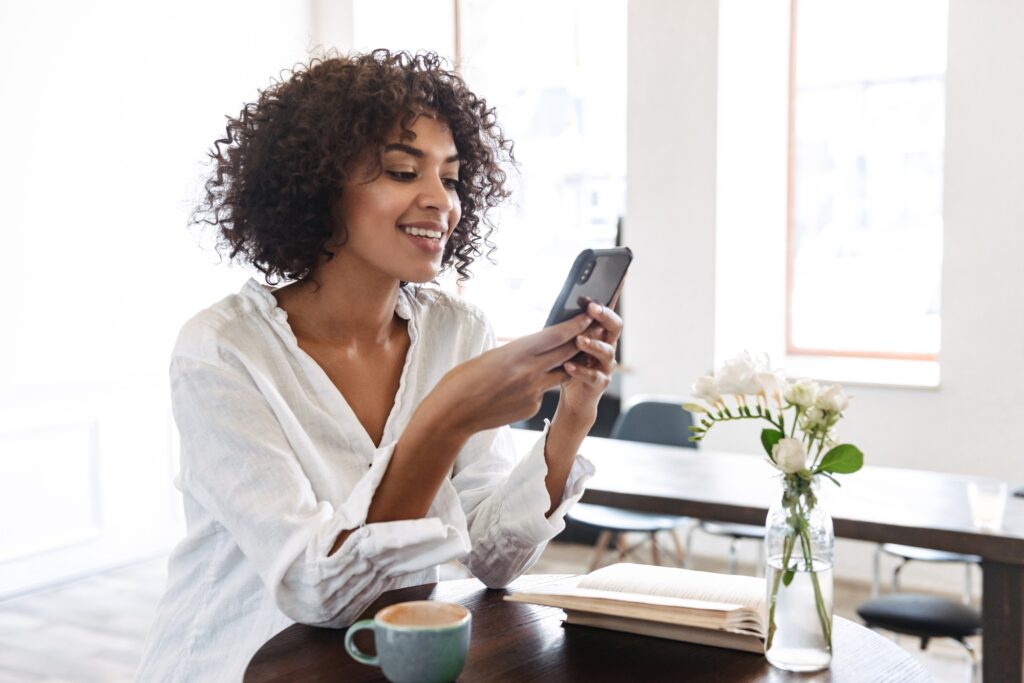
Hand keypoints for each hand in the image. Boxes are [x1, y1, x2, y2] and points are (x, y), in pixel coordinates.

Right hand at [424, 312, 595, 437]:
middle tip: (594, 330)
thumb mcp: (491, 355)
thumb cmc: (463, 379)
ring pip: (561, 373)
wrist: (453, 414)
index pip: (557, 335)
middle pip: (567, 353)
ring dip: (566, 363)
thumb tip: (535, 347)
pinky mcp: (531, 408)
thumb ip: (518, 351)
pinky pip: (542, 392)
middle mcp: (530, 372)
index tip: (589, 315)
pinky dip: (539, 386)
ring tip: (570, 355)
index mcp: (517, 352)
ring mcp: (533, 392)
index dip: (576, 325)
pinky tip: (521, 388)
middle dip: (582, 340)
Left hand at [557, 300, 622, 420]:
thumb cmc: (568, 361)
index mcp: (600, 332)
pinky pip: (594, 375)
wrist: (572, 396)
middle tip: (592, 308)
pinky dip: (581, 370)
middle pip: (614, 326)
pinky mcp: (600, 382)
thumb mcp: (566, 341)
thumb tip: (560, 305)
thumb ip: (567, 326)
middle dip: (604, 315)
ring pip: (607, 351)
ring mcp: (606, 365)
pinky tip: (568, 365)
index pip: (609, 309)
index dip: (615, 293)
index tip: (610, 280)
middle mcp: (608, 345)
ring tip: (579, 339)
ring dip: (593, 344)